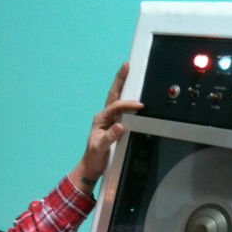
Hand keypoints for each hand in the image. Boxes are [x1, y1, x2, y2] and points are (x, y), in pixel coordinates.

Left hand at [70, 62, 142, 194]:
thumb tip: (120, 126)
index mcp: (100, 118)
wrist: (92, 165)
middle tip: (126, 65)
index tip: (139, 106)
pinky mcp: (114, 123)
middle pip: (114, 94)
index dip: (128, 105)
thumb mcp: (101, 148)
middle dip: (120, 79)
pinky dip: (127, 99)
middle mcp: (104, 116)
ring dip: (123, 84)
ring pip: (117, 98)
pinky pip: (122, 108)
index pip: (116, 106)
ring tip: (128, 71)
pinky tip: (133, 92)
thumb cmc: (94, 157)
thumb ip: (110, 137)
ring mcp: (109, 119)